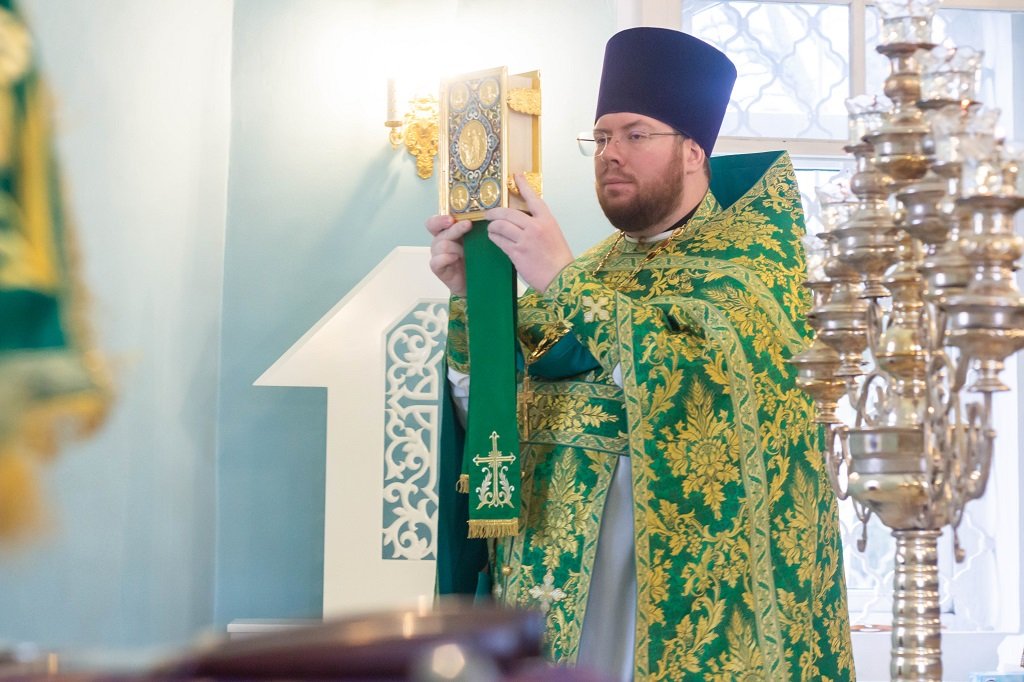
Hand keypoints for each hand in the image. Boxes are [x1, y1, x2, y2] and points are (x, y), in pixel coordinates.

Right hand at [426, 214, 472, 295]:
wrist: (476, 279)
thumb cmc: (476, 258)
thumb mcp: (476, 241)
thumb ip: (474, 230)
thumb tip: (484, 218)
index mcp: (446, 233)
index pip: (434, 223)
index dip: (440, 220)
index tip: (451, 219)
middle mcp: (439, 242)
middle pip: (439, 232)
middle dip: (455, 228)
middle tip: (468, 225)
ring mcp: (437, 255)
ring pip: (441, 245)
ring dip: (456, 247)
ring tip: (466, 253)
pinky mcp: (438, 268)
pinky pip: (436, 261)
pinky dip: (446, 258)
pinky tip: (455, 258)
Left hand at [485, 173, 573, 292]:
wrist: (561, 278)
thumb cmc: (559, 259)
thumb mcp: (554, 235)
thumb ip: (540, 226)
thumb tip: (523, 221)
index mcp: (547, 221)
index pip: (533, 198)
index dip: (523, 186)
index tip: (516, 176)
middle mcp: (535, 227)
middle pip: (508, 212)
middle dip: (495, 212)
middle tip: (489, 213)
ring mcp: (525, 240)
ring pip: (500, 225)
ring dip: (492, 226)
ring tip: (490, 228)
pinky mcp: (516, 253)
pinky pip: (499, 240)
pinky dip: (494, 237)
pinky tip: (493, 237)